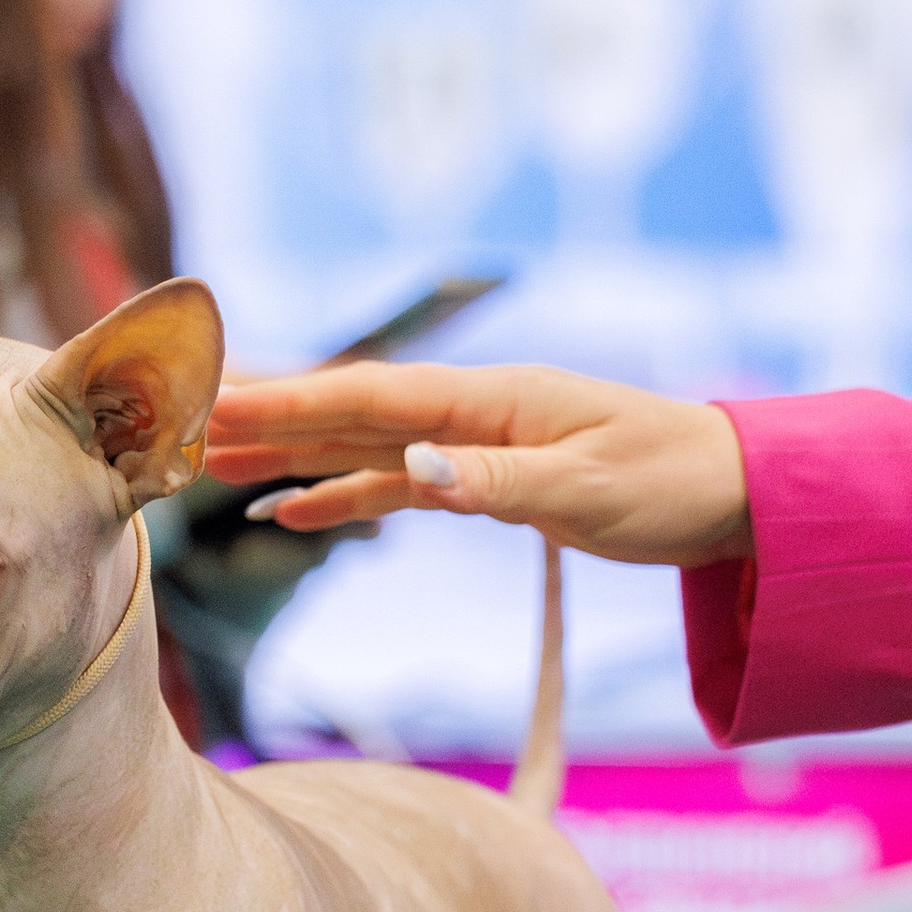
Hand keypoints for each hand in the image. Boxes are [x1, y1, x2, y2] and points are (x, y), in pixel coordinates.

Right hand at [204, 364, 751, 567]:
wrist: (738, 494)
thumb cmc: (674, 483)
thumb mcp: (590, 489)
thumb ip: (497, 482)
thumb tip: (413, 470)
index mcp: (491, 399)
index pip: (368, 396)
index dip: (288, 401)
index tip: (215, 400)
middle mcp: (468, 411)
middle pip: (344, 408)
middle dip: (261, 414)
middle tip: (174, 418)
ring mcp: (471, 442)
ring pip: (357, 443)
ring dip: (284, 452)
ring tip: (203, 461)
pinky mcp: (483, 479)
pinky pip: (391, 484)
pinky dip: (338, 495)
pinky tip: (287, 515)